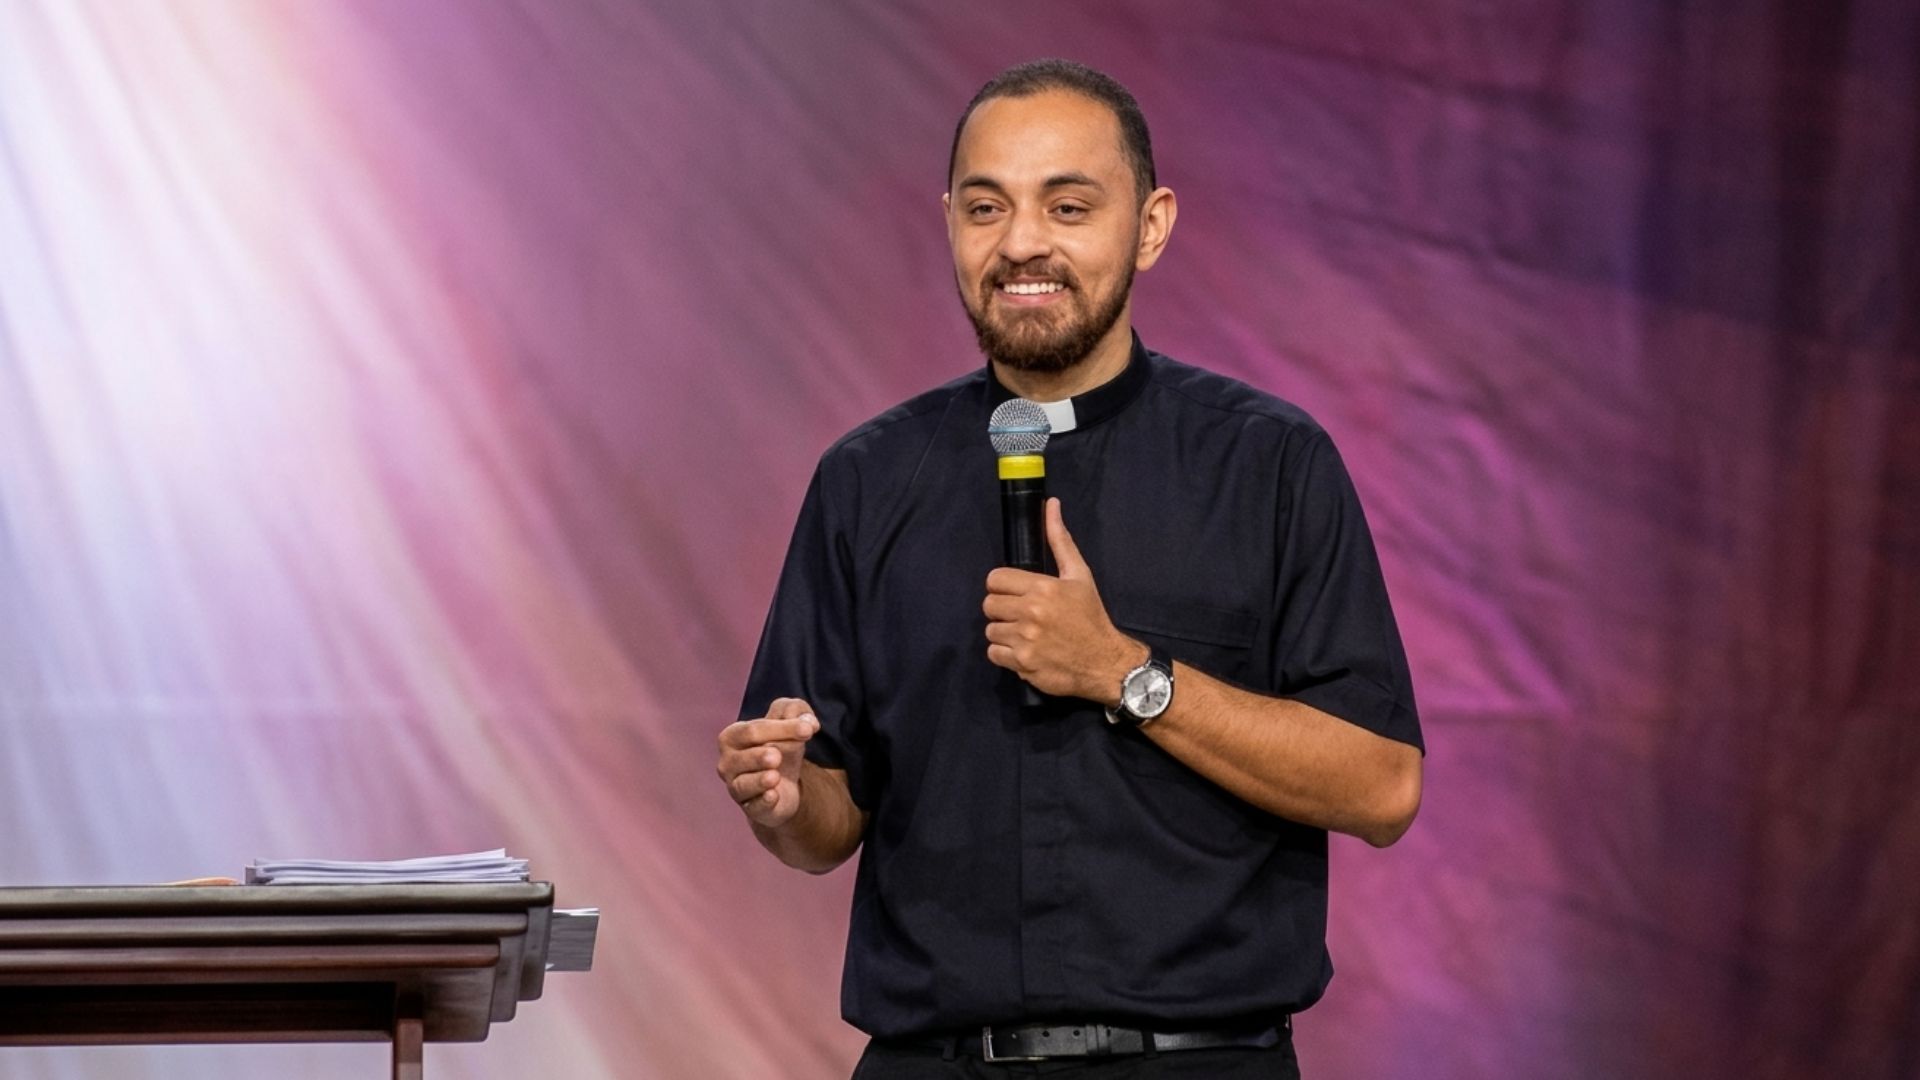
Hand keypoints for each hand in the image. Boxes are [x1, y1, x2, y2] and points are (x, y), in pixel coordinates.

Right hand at [717, 697, 819, 827]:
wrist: (785, 783)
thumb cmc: (781, 746)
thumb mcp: (791, 723)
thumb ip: (797, 711)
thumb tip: (808, 722)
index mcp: (732, 736)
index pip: (753, 730)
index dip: (781, 728)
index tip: (808, 730)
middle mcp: (727, 763)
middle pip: (745, 756)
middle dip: (761, 755)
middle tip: (778, 756)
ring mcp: (736, 788)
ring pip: (743, 784)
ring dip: (758, 780)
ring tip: (774, 776)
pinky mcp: (751, 808)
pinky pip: (754, 806)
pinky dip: (763, 801)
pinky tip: (773, 795)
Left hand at [983, 498, 1143, 702]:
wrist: (1105, 661)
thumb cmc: (1091, 616)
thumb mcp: (1079, 575)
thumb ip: (1060, 540)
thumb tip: (1051, 504)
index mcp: (1043, 588)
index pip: (995, 579)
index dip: (1003, 586)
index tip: (1016, 594)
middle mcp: (1031, 613)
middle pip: (989, 605)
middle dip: (1002, 609)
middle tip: (1021, 614)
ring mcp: (1025, 640)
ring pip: (991, 630)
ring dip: (1004, 632)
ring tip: (1024, 634)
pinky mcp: (1022, 664)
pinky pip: (994, 654)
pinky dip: (1005, 654)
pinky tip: (1024, 650)